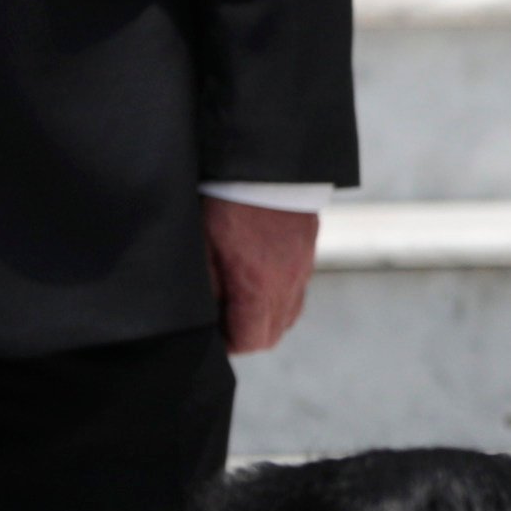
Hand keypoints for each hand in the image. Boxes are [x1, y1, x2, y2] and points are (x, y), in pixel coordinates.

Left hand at [205, 197, 319, 353]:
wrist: (266, 166)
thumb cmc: (227, 204)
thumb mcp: (202, 247)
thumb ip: (206, 288)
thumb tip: (206, 316)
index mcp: (259, 287)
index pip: (250, 341)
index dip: (227, 344)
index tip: (211, 334)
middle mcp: (288, 285)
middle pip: (272, 335)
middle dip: (247, 335)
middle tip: (221, 320)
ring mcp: (302, 271)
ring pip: (287, 316)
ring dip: (264, 317)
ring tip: (238, 300)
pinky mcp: (308, 255)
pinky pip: (296, 292)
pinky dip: (277, 297)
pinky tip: (257, 280)